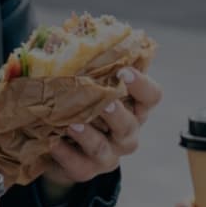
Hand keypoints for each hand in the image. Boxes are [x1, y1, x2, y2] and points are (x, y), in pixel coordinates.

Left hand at [38, 68, 162, 195]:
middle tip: (105, 103)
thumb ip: (90, 68)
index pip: (152, 96)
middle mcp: (127, 132)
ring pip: (104, 149)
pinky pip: (80, 166)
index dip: (142, 85)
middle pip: (131, 125)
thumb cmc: (82, 106)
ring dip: (89, 136)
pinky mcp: (88, 170)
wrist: (64, 146)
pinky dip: (66, 155)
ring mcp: (110, 154)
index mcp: (134, 107)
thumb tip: (66, 36)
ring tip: (72, 124)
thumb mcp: (91, 87)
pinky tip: (54, 143)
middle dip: (117, 114)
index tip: (124, 72)